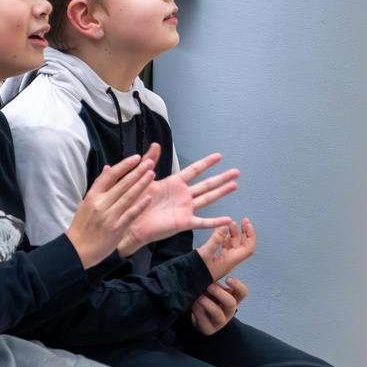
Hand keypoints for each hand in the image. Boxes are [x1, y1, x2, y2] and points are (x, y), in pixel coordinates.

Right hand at [66, 154, 154, 268]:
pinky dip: (139, 205)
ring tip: (151, 174)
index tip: (136, 158)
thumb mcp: (86, 202)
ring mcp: (109, 216)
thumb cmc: (82, 226)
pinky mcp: (116, 228)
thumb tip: (107, 168)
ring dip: (141, 184)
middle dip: (137, 171)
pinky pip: (130, 214)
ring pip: (128, 196)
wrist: (77, 249)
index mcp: (92, 195)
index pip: (110, 175)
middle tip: (150, 162)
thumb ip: (99, 186)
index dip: (124, 165)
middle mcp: (101, 203)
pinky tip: (148, 197)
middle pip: (122, 184)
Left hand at [118, 146, 238, 255]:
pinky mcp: (183, 222)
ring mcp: (185, 208)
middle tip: (236, 171)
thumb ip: (150, 161)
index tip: (219, 156)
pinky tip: (227, 220)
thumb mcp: (143, 178)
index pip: (194, 170)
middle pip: (206, 184)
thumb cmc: (135, 201)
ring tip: (235, 185)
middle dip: (221, 177)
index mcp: (174, 183)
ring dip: (222, 192)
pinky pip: (202, 222)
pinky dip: (215, 222)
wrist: (129, 222)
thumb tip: (156, 144)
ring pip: (208, 198)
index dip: (207, 163)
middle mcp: (183, 195)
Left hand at [190, 277, 249, 335]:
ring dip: (205, 301)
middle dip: (218, 293)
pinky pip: (204, 319)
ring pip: (216, 312)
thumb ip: (216, 273)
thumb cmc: (205, 295)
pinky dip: (197, 309)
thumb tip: (217, 253)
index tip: (227, 279)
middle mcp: (229, 310)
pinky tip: (192, 304)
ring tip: (196, 296)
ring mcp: (220, 321)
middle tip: (208, 286)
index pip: (243, 293)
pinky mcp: (209, 329)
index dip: (237, 286)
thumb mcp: (211, 284)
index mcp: (232, 298)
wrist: (192, 314)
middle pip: (231, 303)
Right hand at [195, 217, 255, 280]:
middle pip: (243, 245)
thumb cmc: (196, 272)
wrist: (188, 281)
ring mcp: (224, 260)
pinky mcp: (217, 259)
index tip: (246, 223)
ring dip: (234, 234)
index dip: (250, 235)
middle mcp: (229, 260)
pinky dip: (226, 238)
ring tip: (230, 224)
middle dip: (244, 232)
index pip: (248, 248)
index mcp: (230, 261)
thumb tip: (225, 226)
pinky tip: (222, 232)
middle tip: (243, 221)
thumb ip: (215, 239)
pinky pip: (226, 247)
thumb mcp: (205, 253)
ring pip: (234, 245)